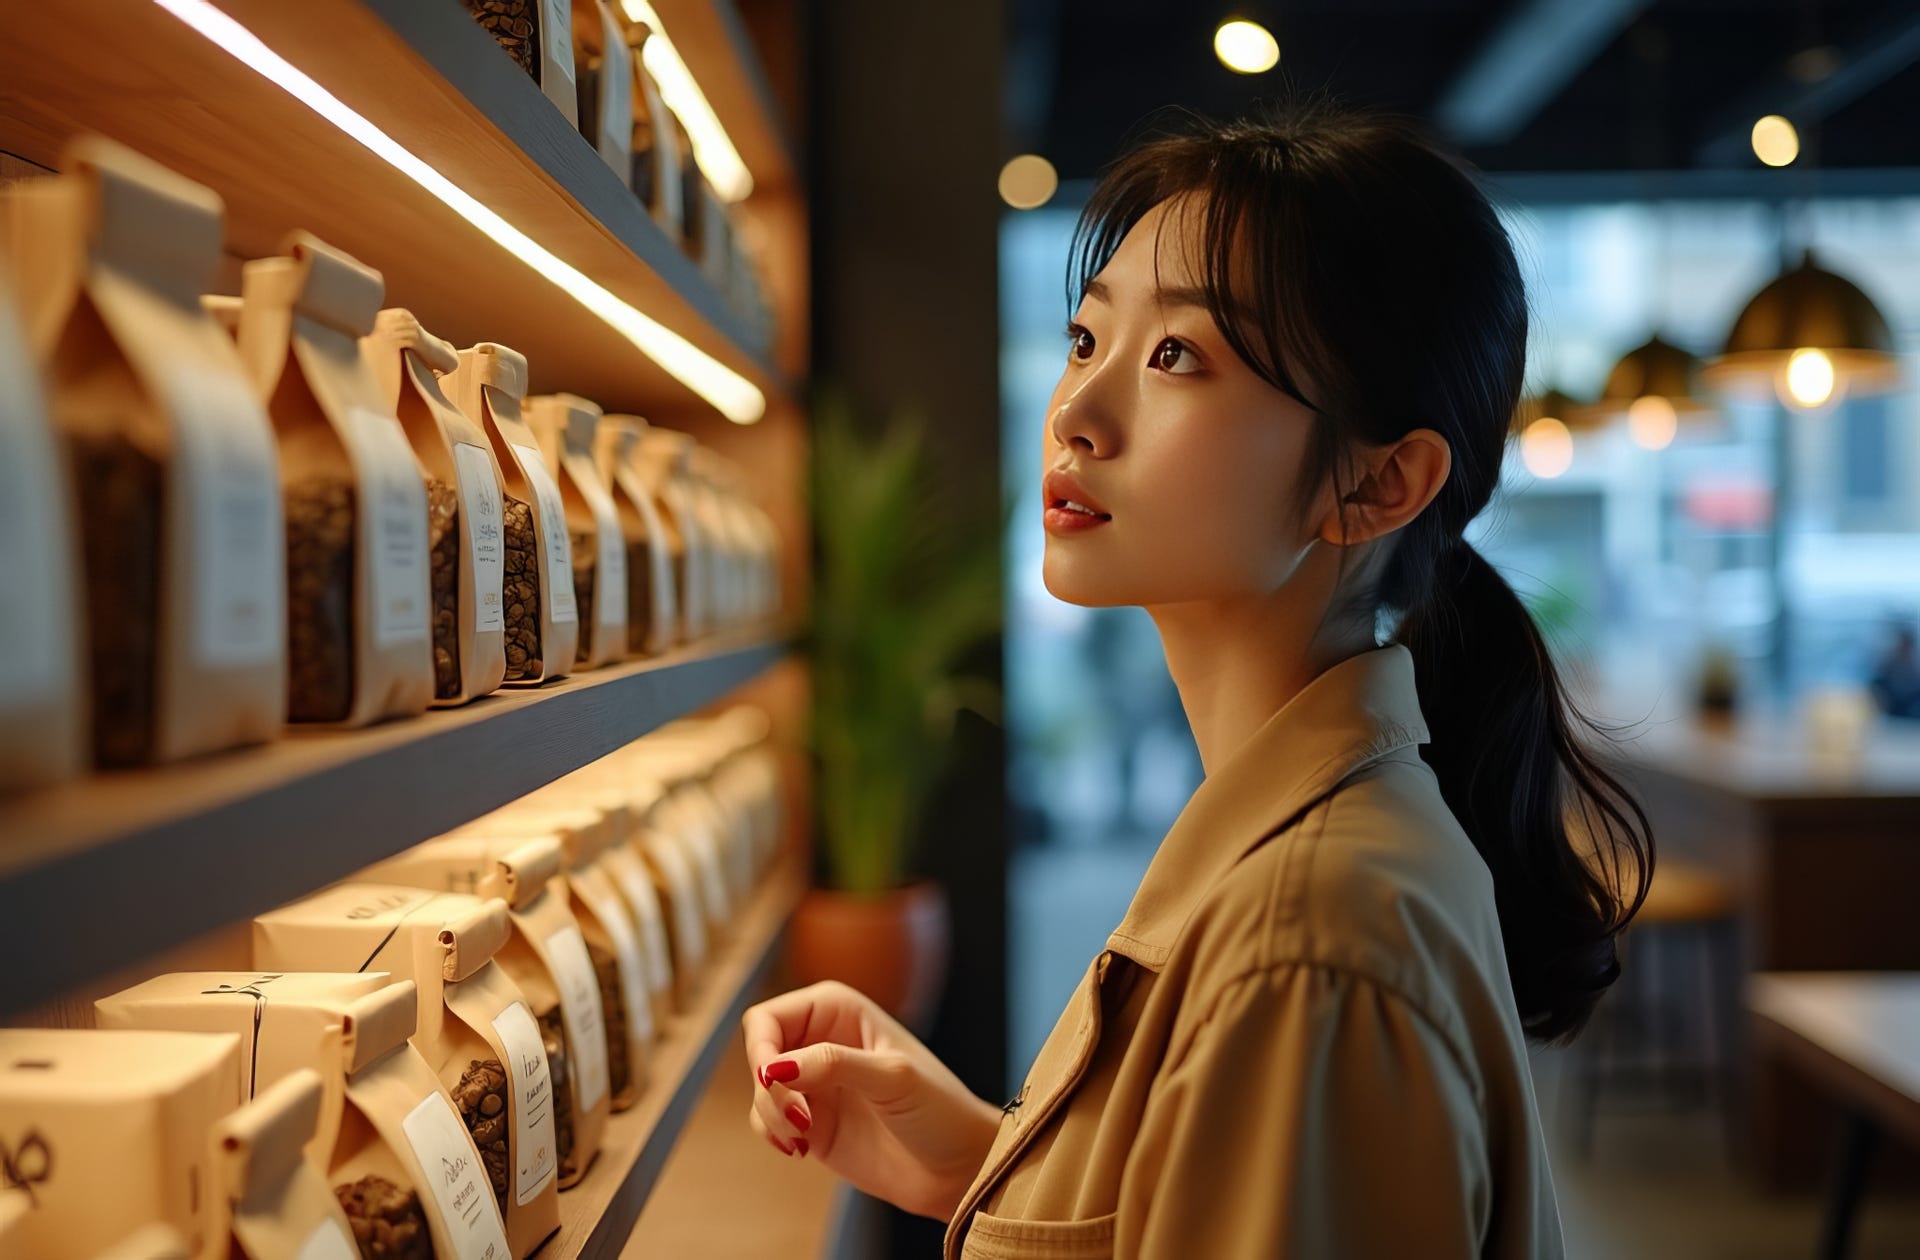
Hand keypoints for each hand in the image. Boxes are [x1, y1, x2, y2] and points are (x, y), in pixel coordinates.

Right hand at [741, 980, 1001, 1220]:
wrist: (958, 1168)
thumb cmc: (939, 1110)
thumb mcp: (893, 1077)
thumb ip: (833, 1064)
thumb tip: (774, 1067)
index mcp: (838, 1010)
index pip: (769, 1017)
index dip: (761, 1047)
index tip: (774, 1080)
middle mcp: (820, 1041)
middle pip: (758, 1053)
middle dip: (766, 1087)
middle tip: (798, 1116)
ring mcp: (814, 1084)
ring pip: (760, 1091)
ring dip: (771, 1114)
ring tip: (804, 1136)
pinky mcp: (811, 1124)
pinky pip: (767, 1121)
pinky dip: (773, 1134)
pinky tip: (804, 1148)